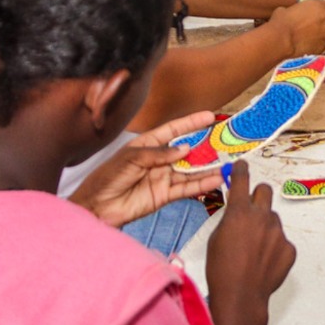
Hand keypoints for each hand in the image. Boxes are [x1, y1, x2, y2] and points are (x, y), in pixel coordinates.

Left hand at [68, 111, 222, 227]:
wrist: (97, 207)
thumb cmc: (107, 178)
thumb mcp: (131, 158)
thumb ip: (159, 153)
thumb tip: (185, 149)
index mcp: (147, 145)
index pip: (173, 130)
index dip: (190, 123)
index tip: (209, 117)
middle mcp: (158, 160)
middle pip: (186, 151)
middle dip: (205, 146)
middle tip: (225, 142)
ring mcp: (163, 177)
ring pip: (190, 171)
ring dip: (208, 168)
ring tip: (226, 164)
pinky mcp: (165, 195)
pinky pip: (186, 188)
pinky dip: (201, 185)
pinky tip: (215, 180)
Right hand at [206, 162, 296, 324]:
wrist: (240, 296)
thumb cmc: (221, 269)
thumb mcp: (216, 238)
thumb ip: (229, 219)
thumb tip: (236, 211)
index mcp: (239, 212)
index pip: (241, 180)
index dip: (240, 170)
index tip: (241, 166)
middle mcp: (262, 217)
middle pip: (265, 191)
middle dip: (257, 196)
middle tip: (251, 209)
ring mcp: (278, 232)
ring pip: (272, 219)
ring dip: (264, 226)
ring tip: (253, 249)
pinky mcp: (289, 247)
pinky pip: (281, 240)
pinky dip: (274, 247)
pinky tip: (263, 262)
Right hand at [266, 0, 324, 55]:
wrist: (281, 40)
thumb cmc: (282, 21)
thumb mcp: (289, 8)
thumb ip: (298, 10)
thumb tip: (294, 13)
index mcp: (320, 7)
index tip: (322, 10)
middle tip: (314, 23)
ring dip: (322, 33)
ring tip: (309, 35)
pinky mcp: (322, 48)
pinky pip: (323, 44)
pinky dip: (317, 43)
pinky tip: (306, 44)